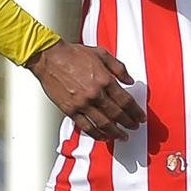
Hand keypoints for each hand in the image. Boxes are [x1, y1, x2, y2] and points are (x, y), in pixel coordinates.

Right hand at [28, 42, 144, 141]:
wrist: (49, 57)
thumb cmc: (73, 53)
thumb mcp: (101, 53)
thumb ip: (118, 67)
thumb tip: (130, 80)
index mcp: (104, 79)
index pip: (126, 101)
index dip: (136, 111)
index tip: (140, 117)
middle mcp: (95, 94)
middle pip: (117, 115)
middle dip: (129, 123)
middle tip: (134, 127)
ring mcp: (82, 103)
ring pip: (103, 124)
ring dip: (115, 133)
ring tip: (122, 137)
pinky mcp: (70, 110)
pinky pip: (86, 127)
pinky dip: (96, 134)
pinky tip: (103, 137)